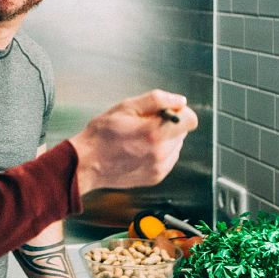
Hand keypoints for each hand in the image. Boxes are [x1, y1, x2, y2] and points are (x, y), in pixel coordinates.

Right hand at [70, 89, 197, 193]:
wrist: (87, 163)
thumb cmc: (103, 133)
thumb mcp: (126, 107)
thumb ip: (157, 100)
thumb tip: (181, 101)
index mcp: (155, 133)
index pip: (190, 120)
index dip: (178, 112)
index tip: (163, 111)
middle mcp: (161, 153)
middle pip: (182, 132)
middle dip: (169, 125)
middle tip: (144, 124)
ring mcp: (159, 168)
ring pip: (176, 146)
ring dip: (164, 139)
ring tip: (139, 138)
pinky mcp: (156, 177)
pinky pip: (168, 159)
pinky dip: (159, 152)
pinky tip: (140, 149)